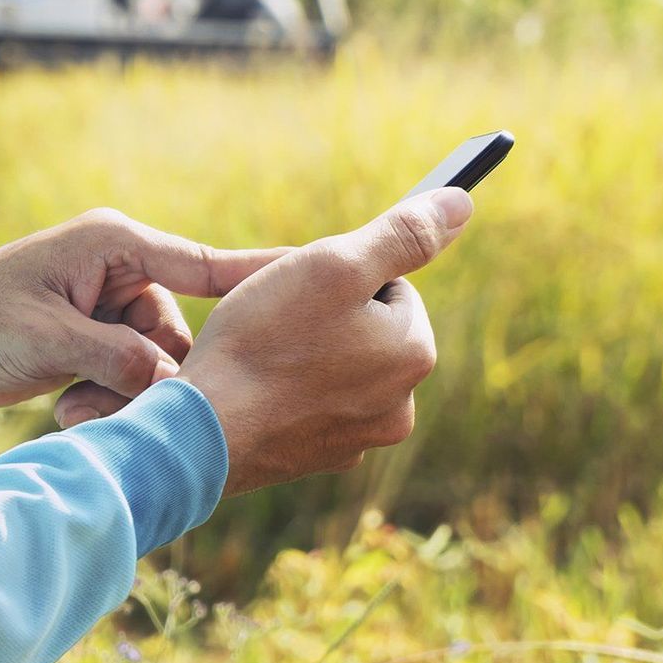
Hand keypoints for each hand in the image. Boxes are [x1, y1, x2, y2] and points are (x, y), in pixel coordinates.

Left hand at [0, 209, 288, 413]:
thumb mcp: (45, 338)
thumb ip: (117, 359)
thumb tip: (177, 390)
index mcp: (115, 244)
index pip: (208, 263)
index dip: (263, 280)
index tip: (319, 286)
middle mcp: (121, 270)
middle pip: (186, 329)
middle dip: (162, 373)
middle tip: (117, 399)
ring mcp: (109, 308)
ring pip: (161, 361)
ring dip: (130, 392)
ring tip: (73, 405)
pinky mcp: (96, 341)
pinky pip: (133, 375)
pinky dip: (113, 398)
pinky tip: (70, 406)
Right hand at [176, 187, 473, 495]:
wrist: (201, 433)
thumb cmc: (264, 342)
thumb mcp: (336, 265)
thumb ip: (404, 234)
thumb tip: (460, 203)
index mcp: (414, 355)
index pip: (391, 286)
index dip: (342, 277)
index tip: (303, 290)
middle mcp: (400, 407)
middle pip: (367, 329)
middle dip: (327, 316)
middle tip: (277, 321)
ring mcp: (358, 439)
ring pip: (337, 366)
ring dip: (306, 353)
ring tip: (263, 354)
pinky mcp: (317, 459)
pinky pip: (309, 405)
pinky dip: (286, 391)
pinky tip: (255, 388)